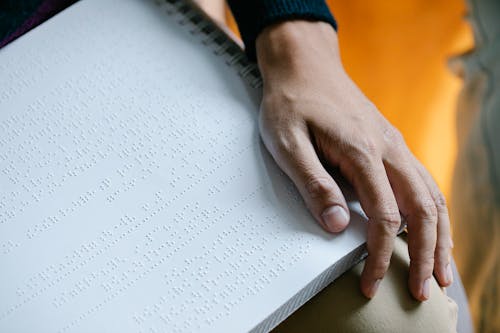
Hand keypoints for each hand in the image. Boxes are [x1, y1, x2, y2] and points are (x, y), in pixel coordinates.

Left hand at [255, 21, 452, 300]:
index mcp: (362, 151)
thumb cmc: (292, 103)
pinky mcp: (390, 144)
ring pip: (431, 196)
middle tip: (424, 290)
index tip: (371, 283)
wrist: (305, 66)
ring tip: (440, 271)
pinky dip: (433, 212)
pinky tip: (432, 229)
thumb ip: (313, 183)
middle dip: (426, 254)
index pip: (384, 215)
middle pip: (422, 209)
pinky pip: (423, 182)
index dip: (380, 255)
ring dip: (439, 236)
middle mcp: (388, 148)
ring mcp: (394, 144)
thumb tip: (337, 226)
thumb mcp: (288, 143)